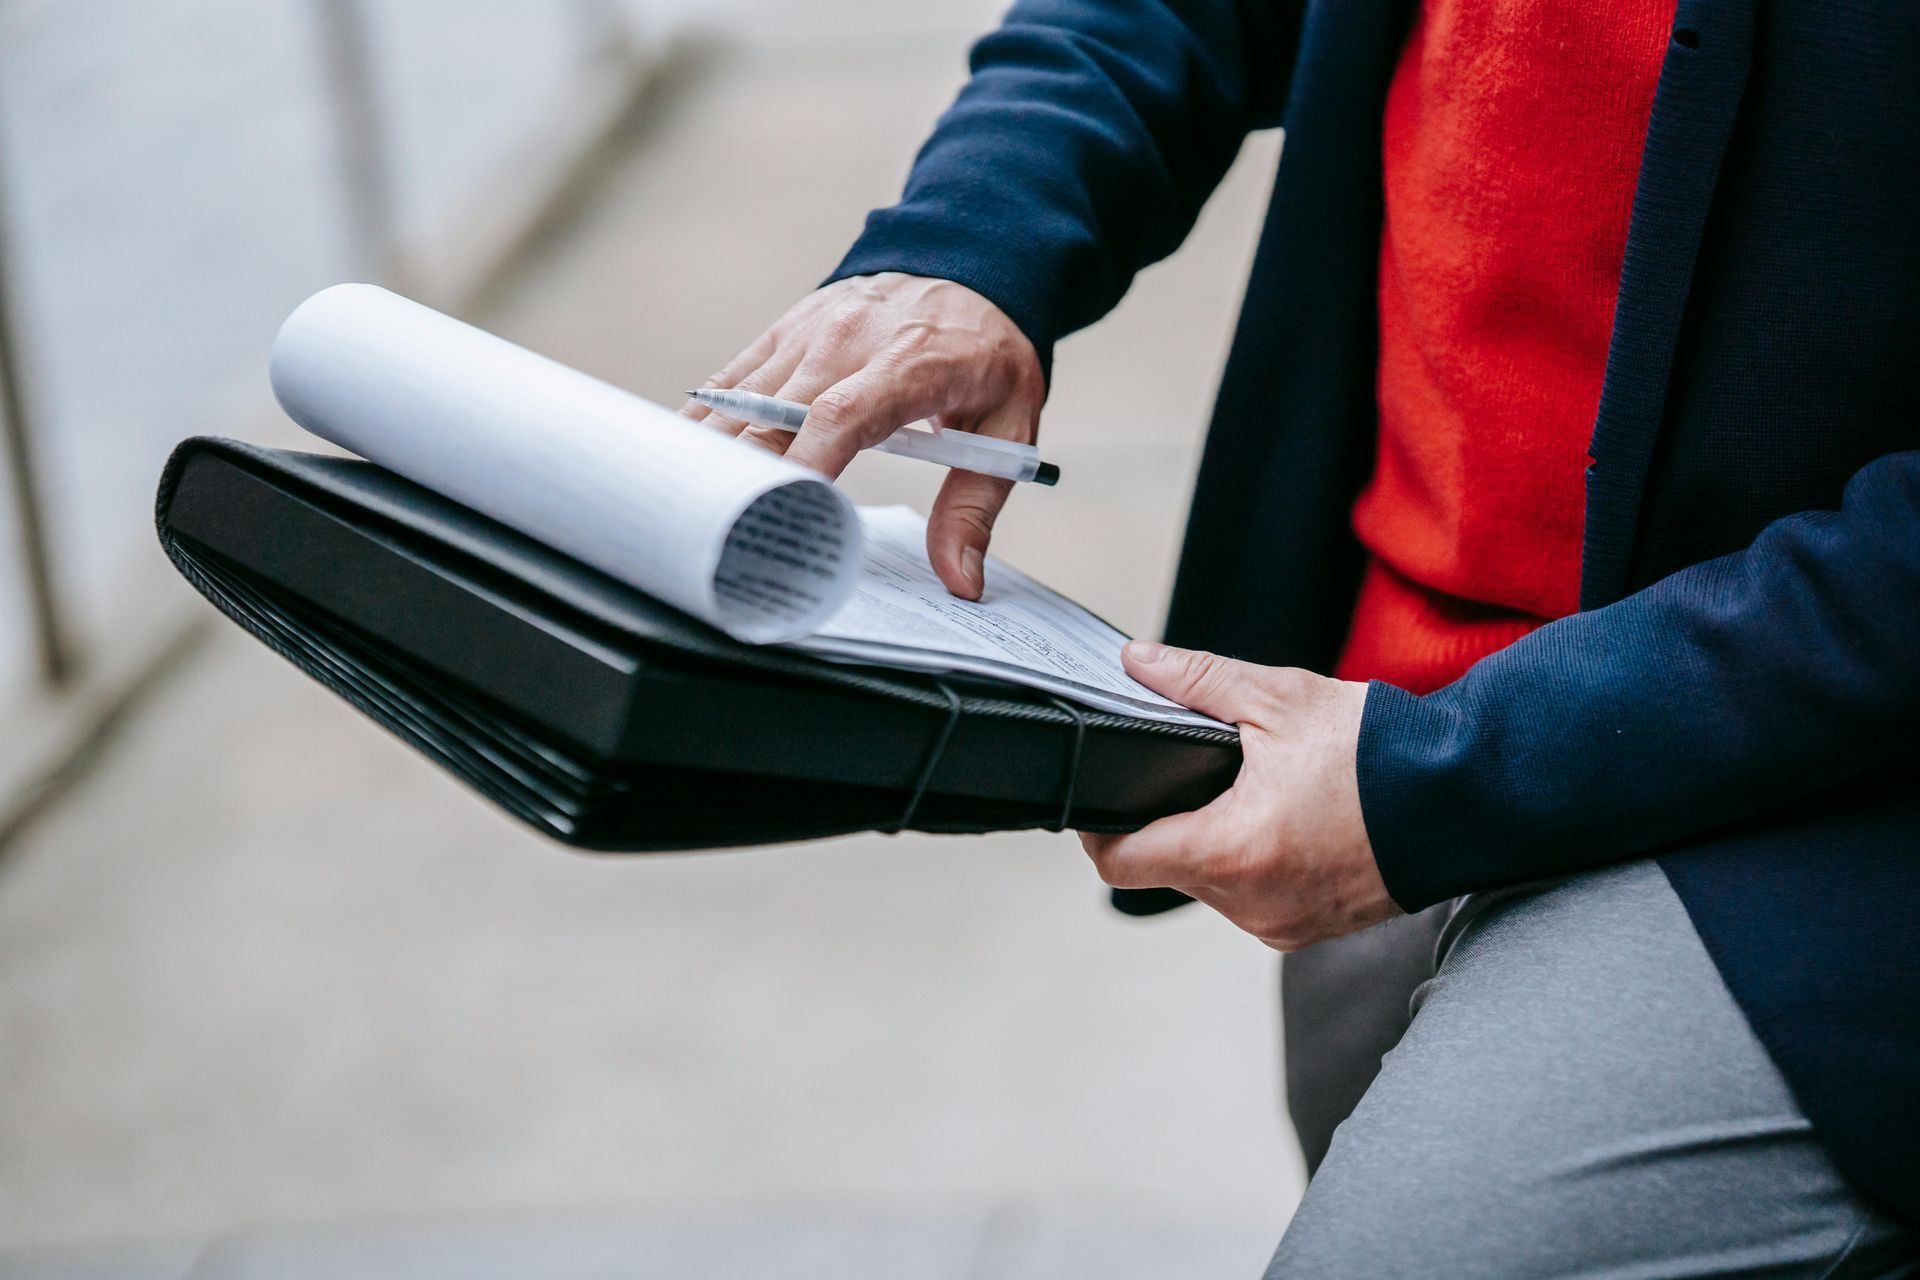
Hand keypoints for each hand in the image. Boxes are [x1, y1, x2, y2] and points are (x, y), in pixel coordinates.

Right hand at [682, 272, 1043, 599]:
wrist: (969, 264)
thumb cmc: (988, 352)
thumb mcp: (1010, 426)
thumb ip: (975, 507)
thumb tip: (960, 580)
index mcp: (911, 363)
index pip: (843, 414)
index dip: (806, 465)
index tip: (785, 515)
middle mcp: (848, 341)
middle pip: (775, 417)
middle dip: (747, 480)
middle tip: (728, 540)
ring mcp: (808, 333)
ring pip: (741, 402)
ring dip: (714, 457)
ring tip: (694, 514)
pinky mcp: (783, 332)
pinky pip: (730, 382)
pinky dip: (705, 423)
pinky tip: (687, 464)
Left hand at [1080, 643, 1400, 950]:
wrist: (1467, 798)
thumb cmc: (1379, 753)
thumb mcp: (1278, 699)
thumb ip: (1195, 680)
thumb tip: (1136, 663)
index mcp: (1230, 852)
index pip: (1120, 861)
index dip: (1100, 825)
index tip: (1107, 793)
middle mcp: (1250, 904)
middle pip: (1167, 867)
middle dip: (1173, 819)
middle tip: (1198, 772)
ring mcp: (1281, 925)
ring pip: (1211, 885)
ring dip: (1216, 842)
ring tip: (1254, 793)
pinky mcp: (1310, 930)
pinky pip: (1254, 900)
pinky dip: (1255, 863)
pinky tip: (1284, 822)